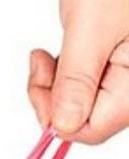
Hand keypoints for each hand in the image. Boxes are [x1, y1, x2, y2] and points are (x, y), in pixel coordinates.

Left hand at [28, 0, 128, 143]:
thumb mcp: (91, 27)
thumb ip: (77, 80)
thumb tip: (63, 126)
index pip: (93, 129)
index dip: (58, 120)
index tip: (40, 89)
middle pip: (86, 117)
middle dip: (54, 99)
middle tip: (41, 66)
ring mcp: (124, 69)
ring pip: (80, 101)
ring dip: (55, 84)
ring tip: (48, 54)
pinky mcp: (113, 59)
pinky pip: (82, 83)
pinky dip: (63, 72)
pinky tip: (58, 52)